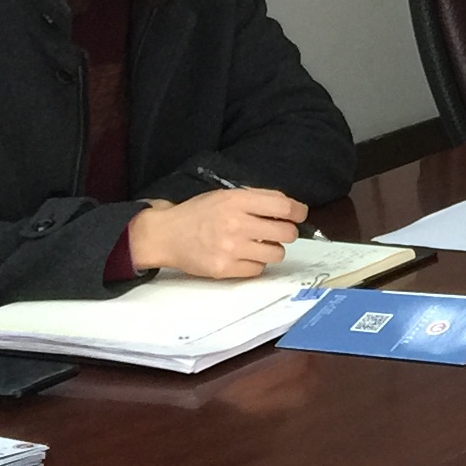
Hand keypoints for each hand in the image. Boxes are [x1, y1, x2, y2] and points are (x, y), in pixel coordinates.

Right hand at [127, 188, 302, 278]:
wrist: (166, 234)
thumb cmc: (198, 214)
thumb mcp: (225, 196)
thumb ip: (256, 198)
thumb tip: (290, 207)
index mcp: (237, 201)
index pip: (284, 206)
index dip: (298, 211)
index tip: (299, 214)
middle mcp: (236, 224)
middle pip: (286, 232)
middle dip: (287, 232)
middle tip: (277, 232)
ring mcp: (231, 248)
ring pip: (277, 253)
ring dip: (272, 249)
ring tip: (257, 245)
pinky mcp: (225, 269)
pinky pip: (258, 269)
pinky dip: (255, 263)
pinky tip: (243, 256)